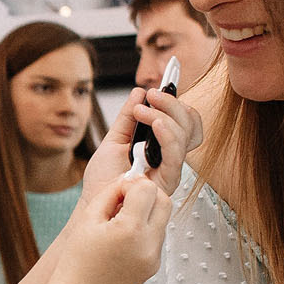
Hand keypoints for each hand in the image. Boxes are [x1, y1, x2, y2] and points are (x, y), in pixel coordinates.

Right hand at [55, 176, 170, 283]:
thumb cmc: (77, 258)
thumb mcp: (89, 216)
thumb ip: (112, 191)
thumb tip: (130, 180)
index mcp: (130, 229)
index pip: (148, 188)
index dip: (131, 185)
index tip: (118, 193)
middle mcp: (148, 244)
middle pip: (165, 201)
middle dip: (147, 195)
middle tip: (125, 202)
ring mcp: (154, 257)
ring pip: (163, 219)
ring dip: (147, 213)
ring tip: (121, 222)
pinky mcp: (154, 266)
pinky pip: (157, 238)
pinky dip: (145, 231)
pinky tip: (124, 240)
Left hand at [84, 84, 202, 204]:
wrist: (94, 203)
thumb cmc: (104, 181)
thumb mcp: (114, 139)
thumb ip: (128, 117)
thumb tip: (139, 91)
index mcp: (160, 145)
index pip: (184, 119)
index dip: (179, 100)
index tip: (168, 79)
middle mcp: (169, 156)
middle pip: (189, 123)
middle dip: (172, 103)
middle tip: (151, 95)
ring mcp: (170, 168)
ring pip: (186, 134)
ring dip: (164, 115)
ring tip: (142, 111)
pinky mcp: (167, 181)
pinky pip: (176, 155)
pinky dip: (168, 135)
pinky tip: (156, 125)